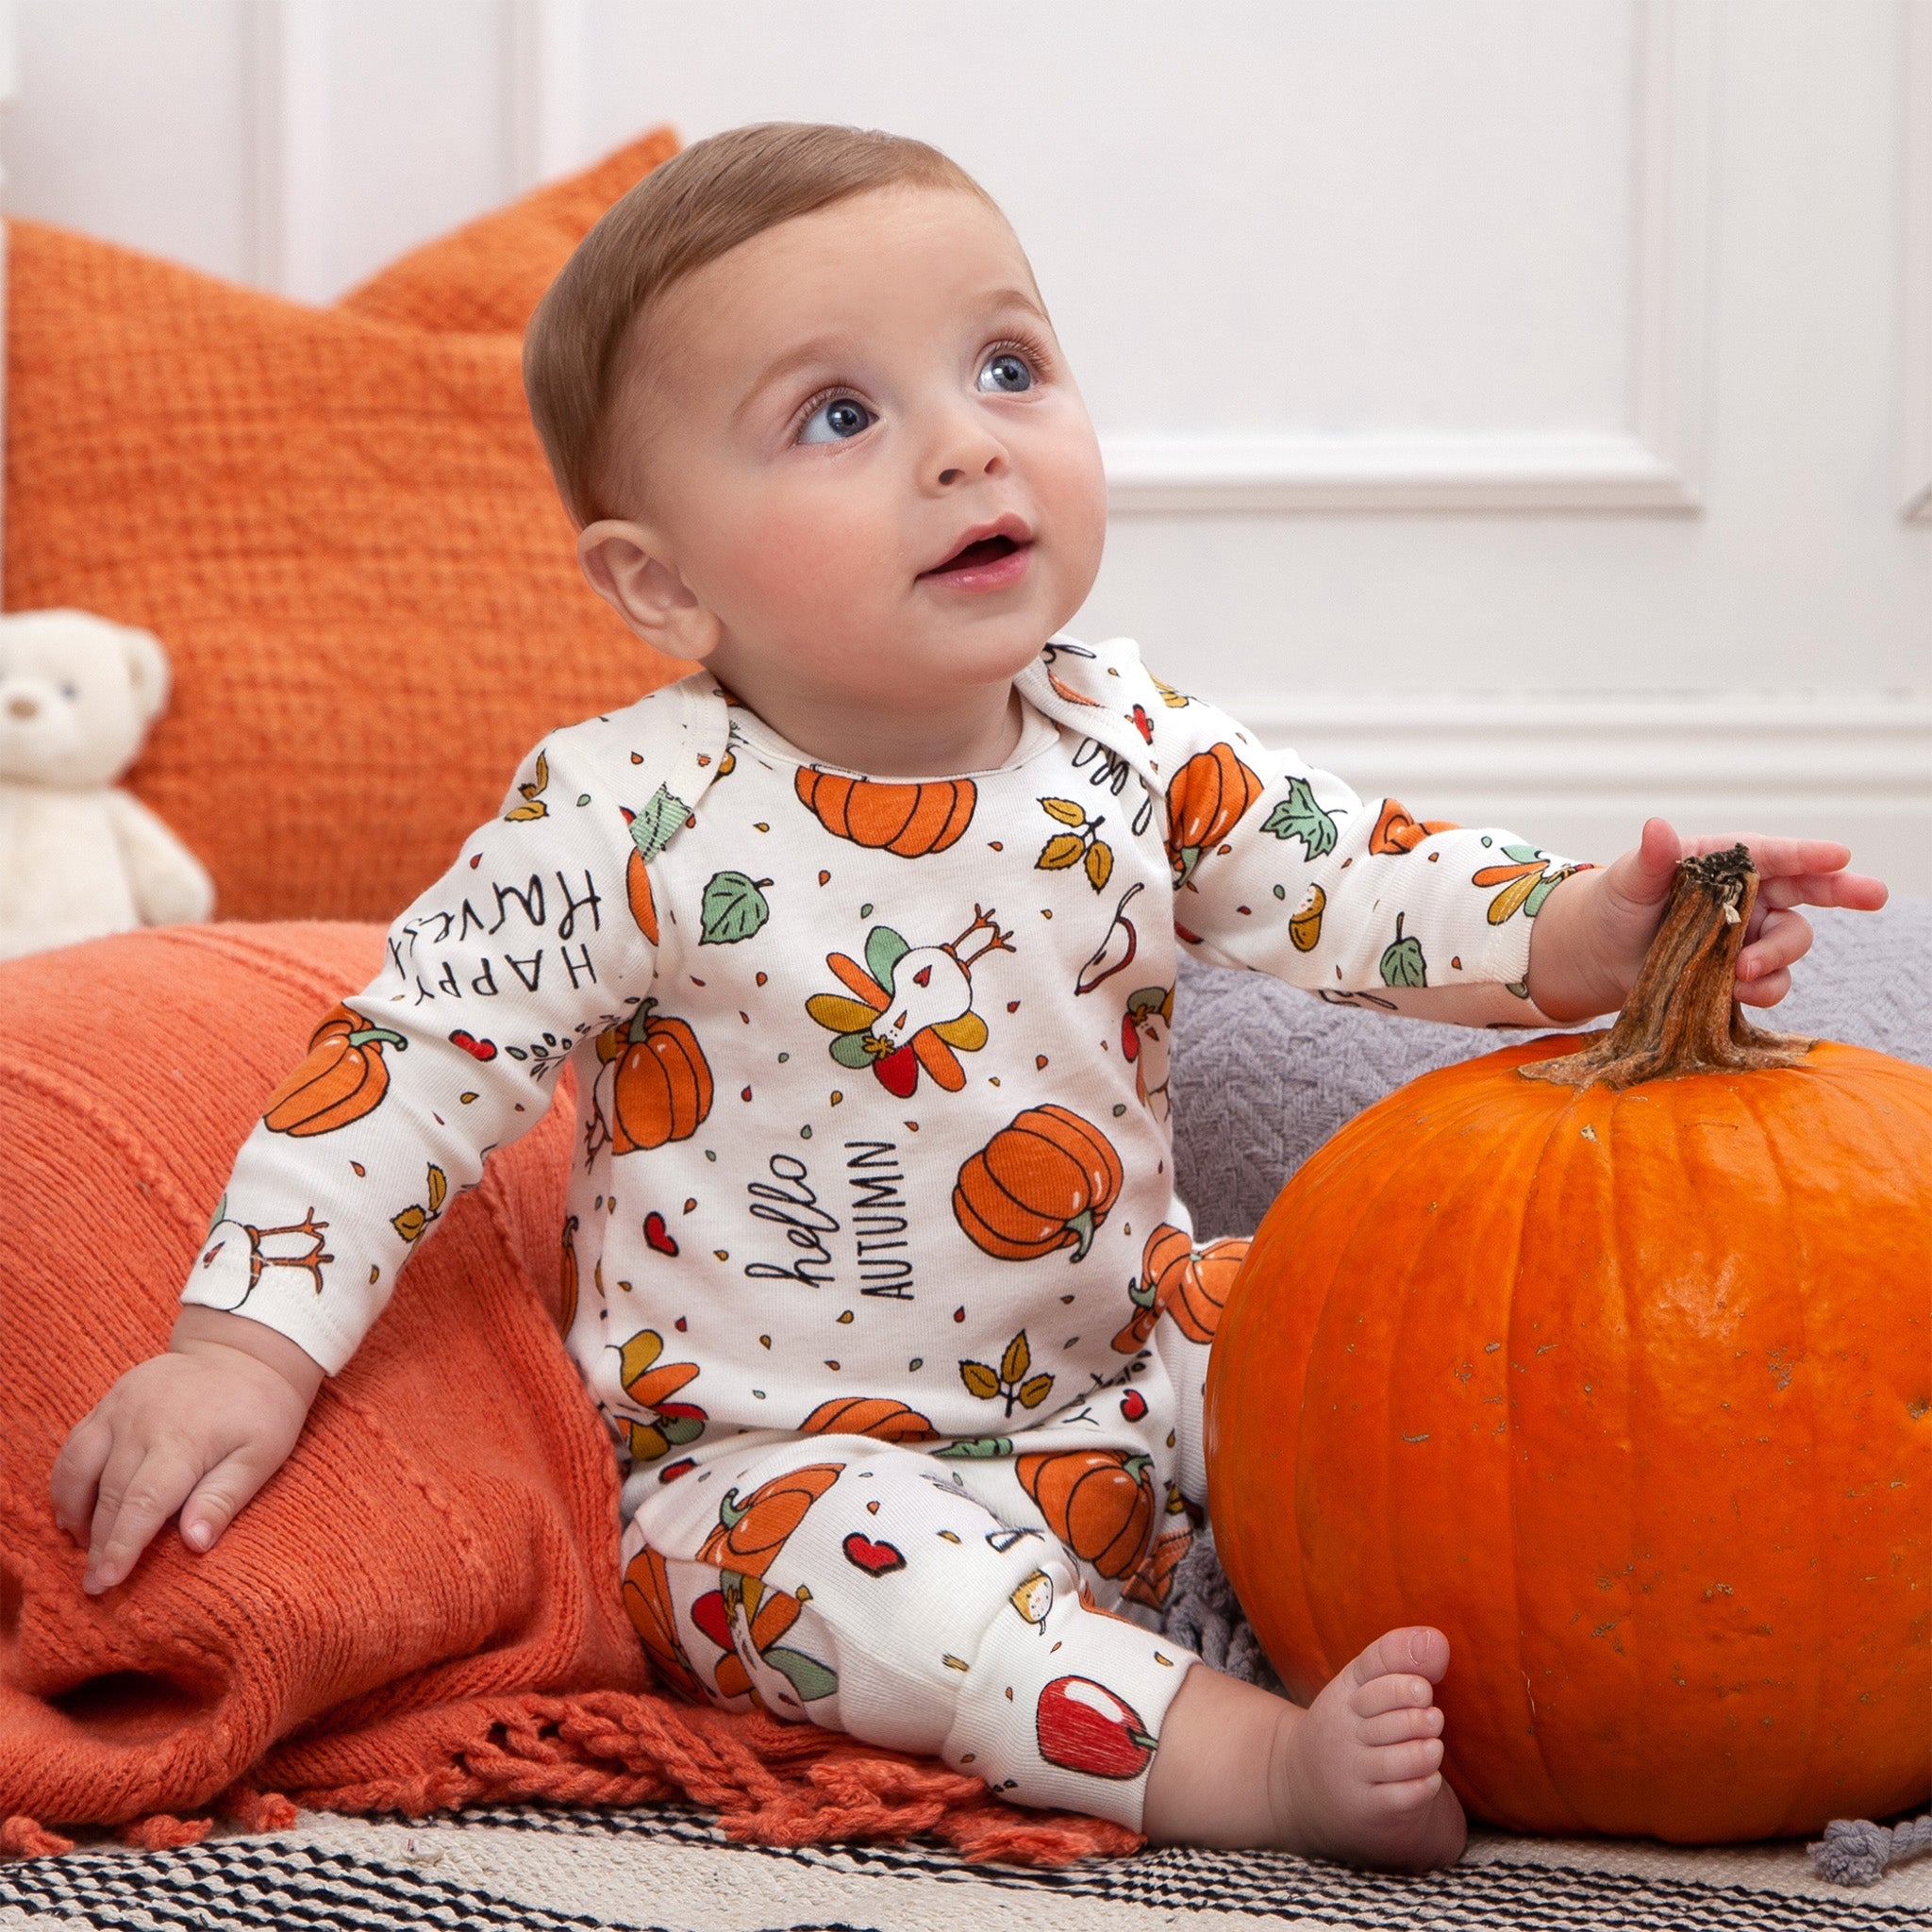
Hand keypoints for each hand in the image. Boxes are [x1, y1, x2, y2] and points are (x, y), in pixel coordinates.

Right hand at [49, 1306, 323, 1594]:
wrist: (247, 1351)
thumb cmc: (261, 1409)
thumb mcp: (262, 1454)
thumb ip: (226, 1497)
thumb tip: (195, 1544)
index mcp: (184, 1438)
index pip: (142, 1503)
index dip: (122, 1545)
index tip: (107, 1581)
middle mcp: (143, 1421)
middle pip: (109, 1493)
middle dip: (99, 1543)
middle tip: (94, 1584)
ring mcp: (121, 1406)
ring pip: (79, 1467)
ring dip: (75, 1511)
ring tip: (83, 1547)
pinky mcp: (111, 1399)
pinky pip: (76, 1443)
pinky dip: (67, 1479)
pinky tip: (74, 1508)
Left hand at [1525, 818, 1887, 1023]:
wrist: (1596, 954)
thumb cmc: (1613, 904)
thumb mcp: (1629, 880)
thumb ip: (1650, 858)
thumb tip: (1657, 827)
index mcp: (1723, 862)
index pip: (1771, 853)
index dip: (1807, 854)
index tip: (1839, 854)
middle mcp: (1745, 895)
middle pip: (1807, 890)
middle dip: (1843, 890)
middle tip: (1872, 895)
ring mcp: (1747, 935)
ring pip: (1790, 942)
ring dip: (1776, 957)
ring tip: (1741, 971)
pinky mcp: (1738, 974)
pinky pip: (1770, 982)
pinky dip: (1762, 989)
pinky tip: (1737, 992)